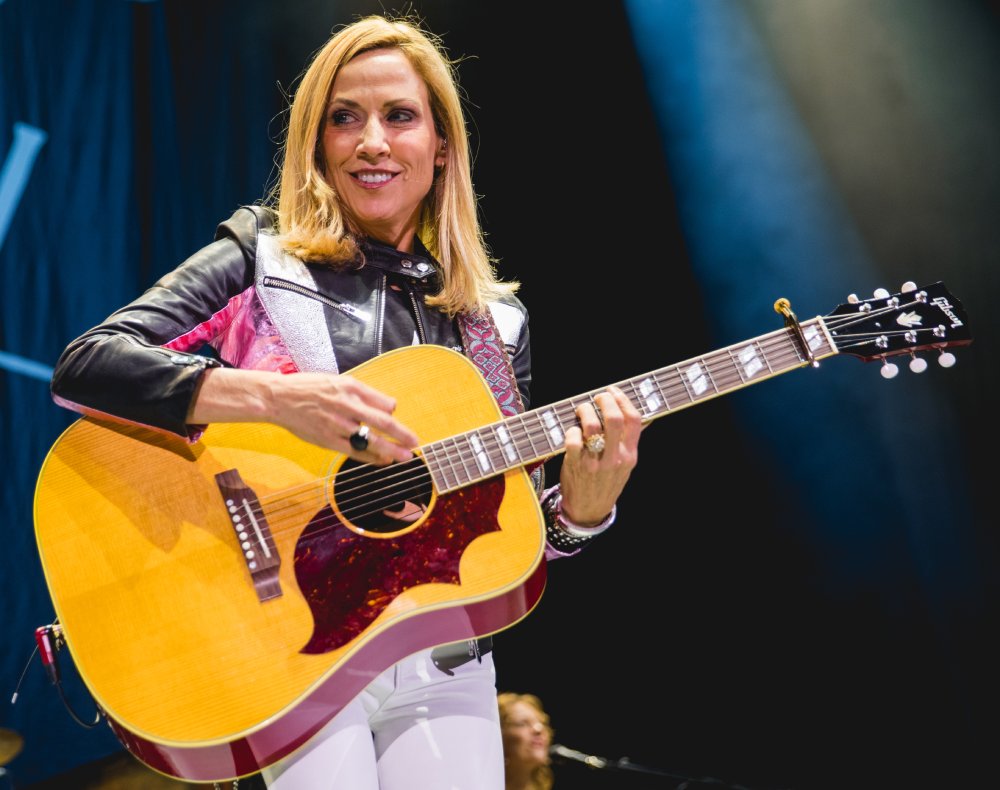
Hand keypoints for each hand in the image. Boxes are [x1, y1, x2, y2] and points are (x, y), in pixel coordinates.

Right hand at [191, 369, 418, 464]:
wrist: (279, 398)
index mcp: (350, 388)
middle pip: (381, 421)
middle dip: (401, 433)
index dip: (392, 410)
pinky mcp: (327, 440)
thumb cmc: (309, 388)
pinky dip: (370, 458)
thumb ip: (363, 393)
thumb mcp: (338, 381)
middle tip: (415, 442)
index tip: (397, 417)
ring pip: (369, 439)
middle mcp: (346, 405)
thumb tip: (389, 405)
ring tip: (405, 457)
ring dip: (390, 449)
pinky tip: (382, 462)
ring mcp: (337, 424)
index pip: (381, 401)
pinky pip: (354, 452)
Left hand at [558, 386, 641, 524]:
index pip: (634, 420)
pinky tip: (573, 430)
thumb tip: (640, 416)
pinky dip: (571, 430)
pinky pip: (573, 439)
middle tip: (596, 398)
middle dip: (604, 400)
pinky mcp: (576, 465)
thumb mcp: (625, 465)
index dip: (623, 400)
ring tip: (582, 410)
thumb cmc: (606, 483)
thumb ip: (629, 442)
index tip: (613, 391)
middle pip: (613, 418)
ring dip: (584, 410)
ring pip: (591, 425)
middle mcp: (615, 458)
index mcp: (630, 455)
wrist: (589, 510)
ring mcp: (595, 462)